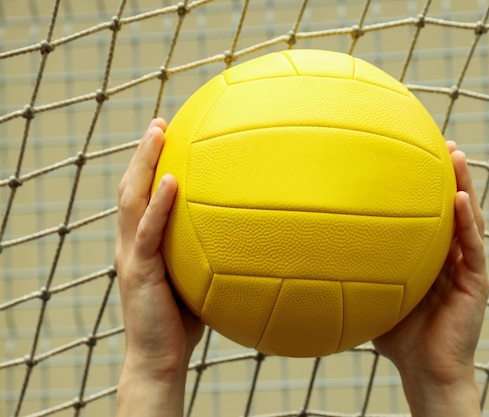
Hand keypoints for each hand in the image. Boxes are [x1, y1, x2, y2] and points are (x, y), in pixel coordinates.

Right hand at [115, 119, 203, 416]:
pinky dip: (158, 205)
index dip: (150, 166)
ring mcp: (131, 255)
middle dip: (143, 153)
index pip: (142, 196)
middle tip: (160, 124)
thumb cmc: (183, 321)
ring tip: (158, 133)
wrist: (160, 356)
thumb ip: (210, 254)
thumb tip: (248, 235)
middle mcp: (131, 243)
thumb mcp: (198, 279)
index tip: (166, 137)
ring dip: (144, 163)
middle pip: (131, 187)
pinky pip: (147, 232)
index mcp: (142, 243)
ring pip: (131, 199)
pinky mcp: (138, 270)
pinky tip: (172, 181)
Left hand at [373, 142, 488, 415]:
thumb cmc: (399, 336)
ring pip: (469, 219)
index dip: (429, 186)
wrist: (425, 370)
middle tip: (444, 144)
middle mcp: (451, 257)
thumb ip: (358, 272)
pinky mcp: (477, 283)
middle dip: (451, 175)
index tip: (418, 154)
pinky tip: (461, 200)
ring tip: (457, 157)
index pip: (432, 215)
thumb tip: (315, 251)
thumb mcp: (376, 295)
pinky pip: (472, 248)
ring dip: (465, 186)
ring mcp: (466, 268)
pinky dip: (468, 223)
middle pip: (454, 207)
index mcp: (432, 258)